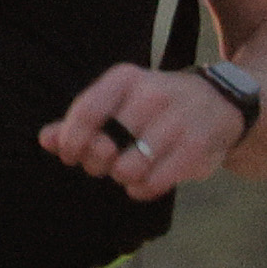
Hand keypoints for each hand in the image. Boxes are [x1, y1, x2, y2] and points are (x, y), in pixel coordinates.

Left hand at [38, 62, 240, 202]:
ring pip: (127, 169)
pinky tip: (145, 181)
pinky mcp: (196, 147)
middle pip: (104, 146)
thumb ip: (81, 120)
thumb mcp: (120, 101)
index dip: (71, 141)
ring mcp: (177, 121)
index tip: (71, 155)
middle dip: (97, 163)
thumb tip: (46, 139)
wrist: (220, 103)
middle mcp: (152, 95)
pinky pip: (153, 183)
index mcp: (126, 79)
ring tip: (130, 169)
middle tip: (107, 162)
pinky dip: (142, 189)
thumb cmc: (157, 106)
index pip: (86, 112)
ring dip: (122, 177)